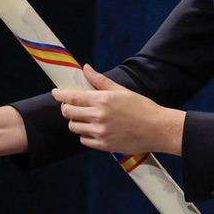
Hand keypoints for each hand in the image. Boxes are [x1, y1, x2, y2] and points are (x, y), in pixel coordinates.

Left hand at [50, 65, 184, 154]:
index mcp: (103, 100)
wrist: (157, 129)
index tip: (56, 93)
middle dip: (67, 108)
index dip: (60, 95)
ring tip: (85, 118)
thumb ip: (100, 80)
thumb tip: (86, 68)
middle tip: (71, 106)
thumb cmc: (142, 107)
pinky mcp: (104, 145)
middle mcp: (99, 116)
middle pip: (69, 113)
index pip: (72, 97)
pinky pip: (84, 140)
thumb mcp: (121, 90)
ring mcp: (100, 132)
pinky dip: (85, 134)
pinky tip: (93, 129)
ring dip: (76, 121)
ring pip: (74, 127)